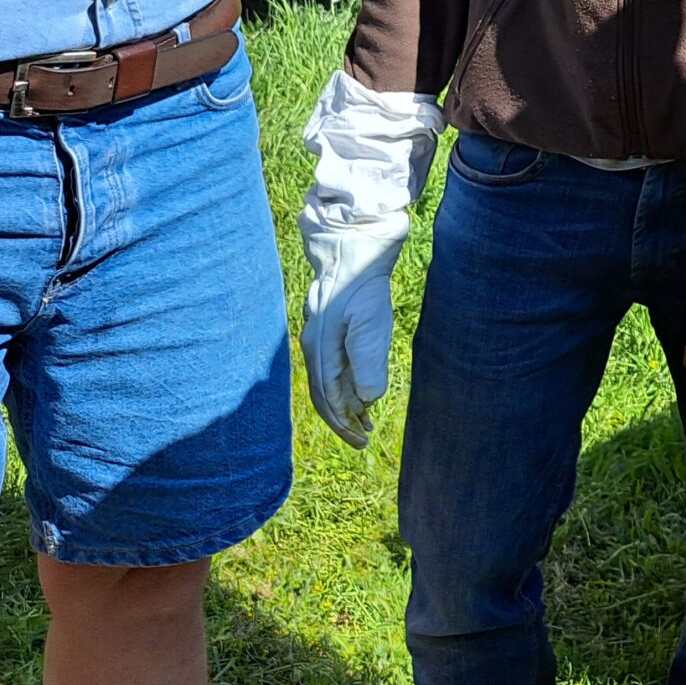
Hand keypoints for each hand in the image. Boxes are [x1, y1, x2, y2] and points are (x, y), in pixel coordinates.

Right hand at [300, 212, 407, 447]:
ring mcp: (320, 337)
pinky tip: (360, 387)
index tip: (362, 440)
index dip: (344, 424)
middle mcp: (314, 347)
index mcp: (320, 350)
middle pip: (323, 395)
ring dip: (344, 403)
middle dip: (342, 419)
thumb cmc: (363, 282)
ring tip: (365, 419)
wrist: (354, 244)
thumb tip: (367, 400)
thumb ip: (368, 359)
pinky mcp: (330, 327)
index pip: (328, 400)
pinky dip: (345, 383)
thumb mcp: (371, 321)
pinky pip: (332, 365)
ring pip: (327, 381)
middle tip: (364, 437)